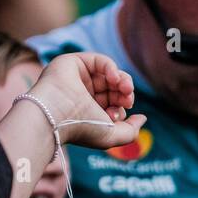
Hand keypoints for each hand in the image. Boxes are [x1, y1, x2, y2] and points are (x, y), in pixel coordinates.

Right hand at [29, 50, 146, 149]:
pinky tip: (114, 78)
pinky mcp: (74, 63)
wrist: (55, 116)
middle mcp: (83, 96)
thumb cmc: (81, 128)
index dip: (121, 108)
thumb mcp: (112, 136)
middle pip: (114, 88)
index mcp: (89, 113)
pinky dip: (112, 68)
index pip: (114, 104)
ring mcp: (79, 79)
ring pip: (109, 74)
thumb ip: (131, 131)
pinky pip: (100, 61)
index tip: (117, 114)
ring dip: (123, 80)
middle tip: (127, 99)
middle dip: (125, 93)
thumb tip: (142, 118)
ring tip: (126, 88)